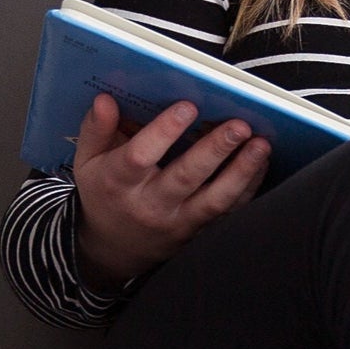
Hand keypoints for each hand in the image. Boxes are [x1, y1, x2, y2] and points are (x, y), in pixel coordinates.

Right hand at [71, 94, 269, 284]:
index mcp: (118, 183)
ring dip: (242, 171)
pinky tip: (261, 162)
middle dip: (215, 149)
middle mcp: (150, 204)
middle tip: (239, 125)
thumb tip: (105, 99)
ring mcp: (178, 221)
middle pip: (186, 177)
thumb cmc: (105, 194)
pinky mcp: (198, 230)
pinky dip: (248, 187)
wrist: (115, 249)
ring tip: (260, 144)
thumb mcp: (88, 162)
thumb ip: (95, 129)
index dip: (163, 132)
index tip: (187, 106)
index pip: (140, 157)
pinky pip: (228, 212)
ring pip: (214, 199)